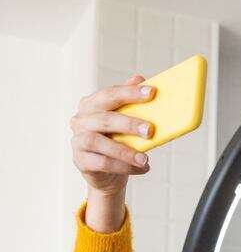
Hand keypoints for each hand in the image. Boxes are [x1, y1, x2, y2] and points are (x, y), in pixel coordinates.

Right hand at [71, 74, 155, 230]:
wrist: (107, 174)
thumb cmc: (117, 142)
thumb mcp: (124, 121)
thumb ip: (129, 102)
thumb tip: (139, 78)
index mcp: (91, 105)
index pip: (110, 94)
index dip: (130, 93)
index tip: (152, 92)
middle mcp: (81, 120)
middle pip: (103, 118)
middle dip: (128, 123)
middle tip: (150, 131)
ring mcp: (78, 140)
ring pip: (97, 141)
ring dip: (124, 150)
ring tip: (145, 159)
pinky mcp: (81, 161)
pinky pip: (101, 163)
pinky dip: (123, 166)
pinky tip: (141, 168)